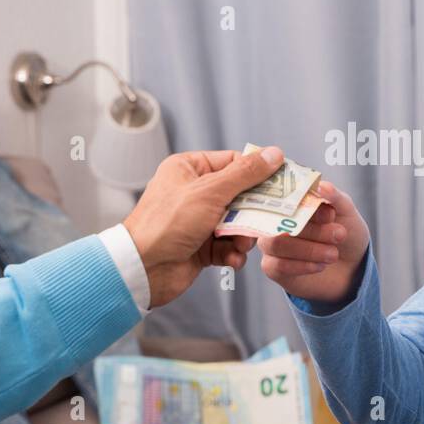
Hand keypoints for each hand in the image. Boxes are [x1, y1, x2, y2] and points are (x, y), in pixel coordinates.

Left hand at [123, 147, 283, 307]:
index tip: (281, 183)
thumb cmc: (167, 223)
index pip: (234, 162)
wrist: (143, 269)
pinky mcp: (201, 246)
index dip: (258, 173)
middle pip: (240, 195)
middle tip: (267, 218)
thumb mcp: (210, 191)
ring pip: (237, 223)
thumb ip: (245, 173)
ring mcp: (198, 221)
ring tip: (241, 244)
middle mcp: (194, 192)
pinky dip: (233, 253)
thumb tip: (273, 154)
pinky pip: (228, 246)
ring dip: (244, 236)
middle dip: (253, 211)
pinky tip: (232, 258)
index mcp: (190, 169)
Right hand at [257, 181, 370, 305]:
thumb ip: (334, 197)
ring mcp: (270, 242)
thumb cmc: (345, 232)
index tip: (330, 214)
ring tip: (333, 254)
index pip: (283, 194)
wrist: (352, 265)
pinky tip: (320, 265)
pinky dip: (302, 265)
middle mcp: (275, 218)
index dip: (305, 204)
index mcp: (289, 199)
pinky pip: (277, 265)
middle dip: (313, 230)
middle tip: (339, 234)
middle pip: (279, 220)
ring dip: (308, 250)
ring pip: (276, 244)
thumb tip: (321, 185)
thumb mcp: (346, 211)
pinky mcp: (272, 267)